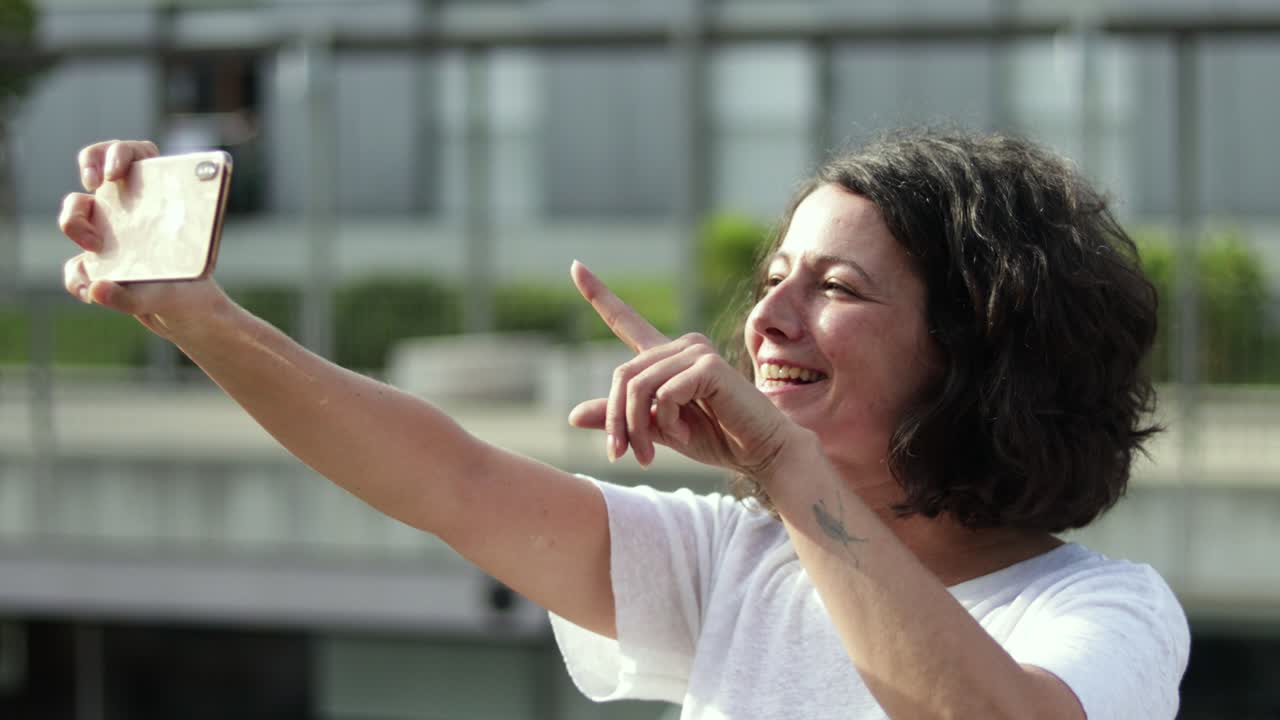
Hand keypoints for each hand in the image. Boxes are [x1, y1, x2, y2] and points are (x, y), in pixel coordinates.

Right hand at [59, 140, 229, 339]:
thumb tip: (96, 286)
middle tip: (95, 184)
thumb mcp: (171, 294)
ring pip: (76, 210)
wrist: (187, 317)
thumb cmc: (190, 292)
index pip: (139, 156)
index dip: (120, 152)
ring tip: (95, 248)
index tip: (114, 173)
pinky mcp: (100, 261)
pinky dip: (78, 279)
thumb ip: (136, 294)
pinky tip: (91, 294)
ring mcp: (112, 233)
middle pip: (98, 167)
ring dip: (74, 223)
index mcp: (160, 201)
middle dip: (89, 165)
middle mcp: (133, 210)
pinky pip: (76, 264)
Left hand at [567, 261, 803, 475]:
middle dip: (616, 420)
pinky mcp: (709, 365)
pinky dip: (666, 422)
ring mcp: (696, 351)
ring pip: (637, 387)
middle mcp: (681, 345)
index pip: (626, 321)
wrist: (762, 452)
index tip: (574, 266)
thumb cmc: (717, 439)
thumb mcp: (657, 430)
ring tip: (648, 454)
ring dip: (637, 427)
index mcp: (667, 357)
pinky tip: (686, 432)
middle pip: (622, 375)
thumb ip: (621, 419)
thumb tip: (572, 415)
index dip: (598, 294)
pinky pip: (663, 394)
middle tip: (622, 455)